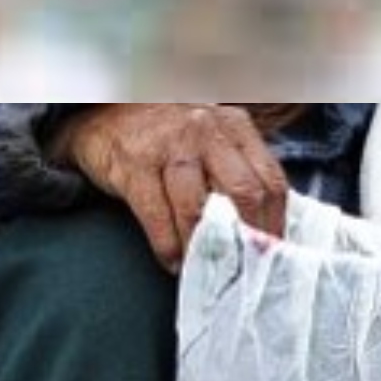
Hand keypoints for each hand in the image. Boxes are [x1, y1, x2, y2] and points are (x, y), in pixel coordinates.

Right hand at [55, 104, 290, 271]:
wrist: (103, 111)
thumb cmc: (168, 136)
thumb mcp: (213, 138)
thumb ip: (240, 171)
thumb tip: (266, 225)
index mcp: (235, 128)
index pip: (271, 180)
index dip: (276, 223)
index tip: (274, 254)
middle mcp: (206, 132)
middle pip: (244, 192)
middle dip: (248, 237)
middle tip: (246, 268)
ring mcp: (169, 146)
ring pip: (198, 208)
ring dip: (203, 248)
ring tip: (206, 270)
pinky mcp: (134, 163)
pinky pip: (156, 215)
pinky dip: (167, 245)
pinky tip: (173, 262)